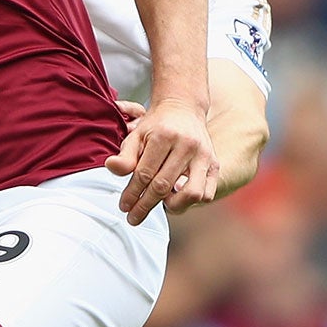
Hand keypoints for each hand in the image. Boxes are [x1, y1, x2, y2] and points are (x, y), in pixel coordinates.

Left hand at [105, 98, 217, 224]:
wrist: (183, 109)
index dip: (132, 194)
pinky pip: (207, 193)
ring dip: (173, 206)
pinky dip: (191, 202)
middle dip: (145, 205)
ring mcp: (203, 156)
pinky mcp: (214, 164)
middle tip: (133, 217)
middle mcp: (187, 145)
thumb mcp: (137, 135)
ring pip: (191, 193)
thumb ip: (125, 155)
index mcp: (164, 136)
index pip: (144, 174)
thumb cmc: (157, 125)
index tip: (124, 206)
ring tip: (160, 204)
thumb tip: (111, 167)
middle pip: (163, 186)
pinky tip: (176, 198)